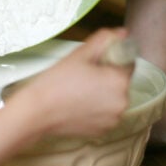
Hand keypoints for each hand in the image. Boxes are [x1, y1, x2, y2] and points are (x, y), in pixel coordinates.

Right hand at [14, 28, 133, 137]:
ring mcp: (113, 120)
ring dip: (103, 92)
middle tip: (84, 74)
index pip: (128, 62)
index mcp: (120, 81)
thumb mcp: (80, 54)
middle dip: (107, 76)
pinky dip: (97, 108)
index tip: (95, 61)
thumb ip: (105, 39)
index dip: (113, 58)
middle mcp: (122, 103)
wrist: (37, 112)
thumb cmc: (57, 81)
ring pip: (113, 98)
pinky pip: (105, 113)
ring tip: (80, 90)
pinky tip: (79, 103)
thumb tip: (123, 33)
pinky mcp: (102, 131)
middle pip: (121, 81)